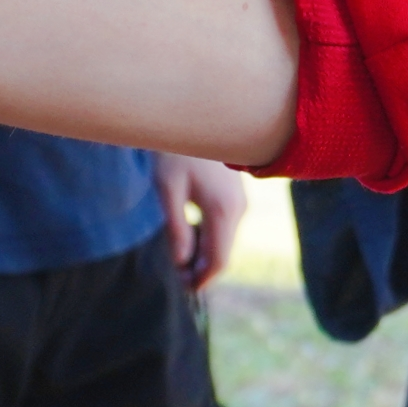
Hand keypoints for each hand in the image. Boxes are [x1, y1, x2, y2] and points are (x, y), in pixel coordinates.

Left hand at [156, 154, 248, 287]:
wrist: (196, 118)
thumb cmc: (176, 151)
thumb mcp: (167, 190)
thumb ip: (176, 228)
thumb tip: (180, 262)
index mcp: (223, 211)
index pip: (218, 261)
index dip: (201, 280)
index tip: (181, 288)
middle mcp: (238, 210)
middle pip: (222, 254)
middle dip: (199, 269)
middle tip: (173, 274)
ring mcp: (240, 202)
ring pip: (224, 241)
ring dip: (203, 253)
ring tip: (176, 254)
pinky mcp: (235, 196)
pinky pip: (225, 228)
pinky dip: (208, 238)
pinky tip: (188, 233)